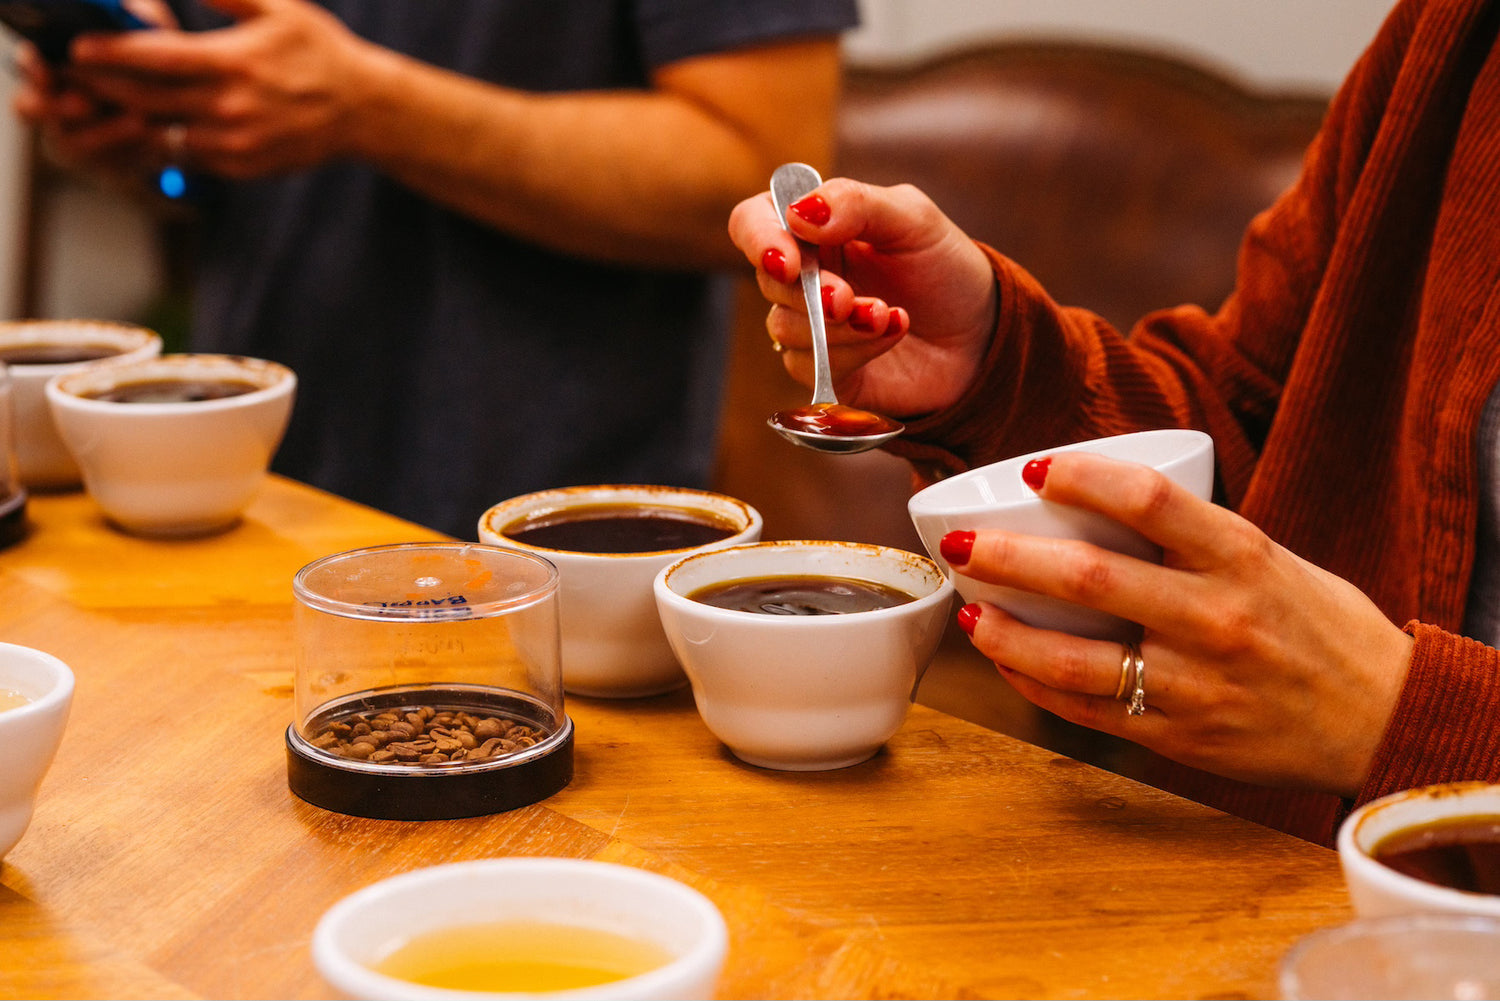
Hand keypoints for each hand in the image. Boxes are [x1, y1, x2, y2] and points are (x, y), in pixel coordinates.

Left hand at [62, 0, 375, 177]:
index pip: (152, 58)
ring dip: (133, 118)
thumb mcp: (279, 8)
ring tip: (110, 101)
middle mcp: (228, 107)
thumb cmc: (320, 52)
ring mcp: (235, 142)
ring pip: (163, 132)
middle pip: (145, 100)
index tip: (78, 48)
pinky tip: (158, 124)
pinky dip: (170, 139)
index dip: (109, 54)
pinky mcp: (243, 166)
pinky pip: (191, 155)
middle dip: (105, 87)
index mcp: (232, 62)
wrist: (364, 110)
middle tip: (78, 77)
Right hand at [727, 177, 997, 419]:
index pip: (753, 222)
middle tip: (851, 299)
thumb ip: (857, 203)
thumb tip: (797, 213)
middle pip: (768, 281)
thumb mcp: (913, 219)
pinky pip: (810, 366)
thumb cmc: (945, 268)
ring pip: (787, 329)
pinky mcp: (825, 370)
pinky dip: (854, 351)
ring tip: (889, 315)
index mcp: (814, 227)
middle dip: (812, 294)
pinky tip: (892, 332)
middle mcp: (804, 275)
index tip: (788, 262)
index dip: (760, 240)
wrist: (982, 333)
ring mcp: (811, 326)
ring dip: (841, 326)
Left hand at [941, 450, 1413, 797]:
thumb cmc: (1320, 628)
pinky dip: (1034, 684)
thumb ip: (1193, 537)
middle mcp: (1216, 617)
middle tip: (960, 543)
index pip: (1147, 498)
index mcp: (1242, 557)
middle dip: (1007, 557)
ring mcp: (1194, 684)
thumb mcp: (1271, 558)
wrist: (1383, 719)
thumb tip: (1096, 503)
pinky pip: (1085, 710)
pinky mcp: (1178, 737)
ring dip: (1004, 633)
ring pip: (1073, 658)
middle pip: (1089, 577)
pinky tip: (1007, 660)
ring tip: (969, 609)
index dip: (1079, 475)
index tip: (1034, 468)